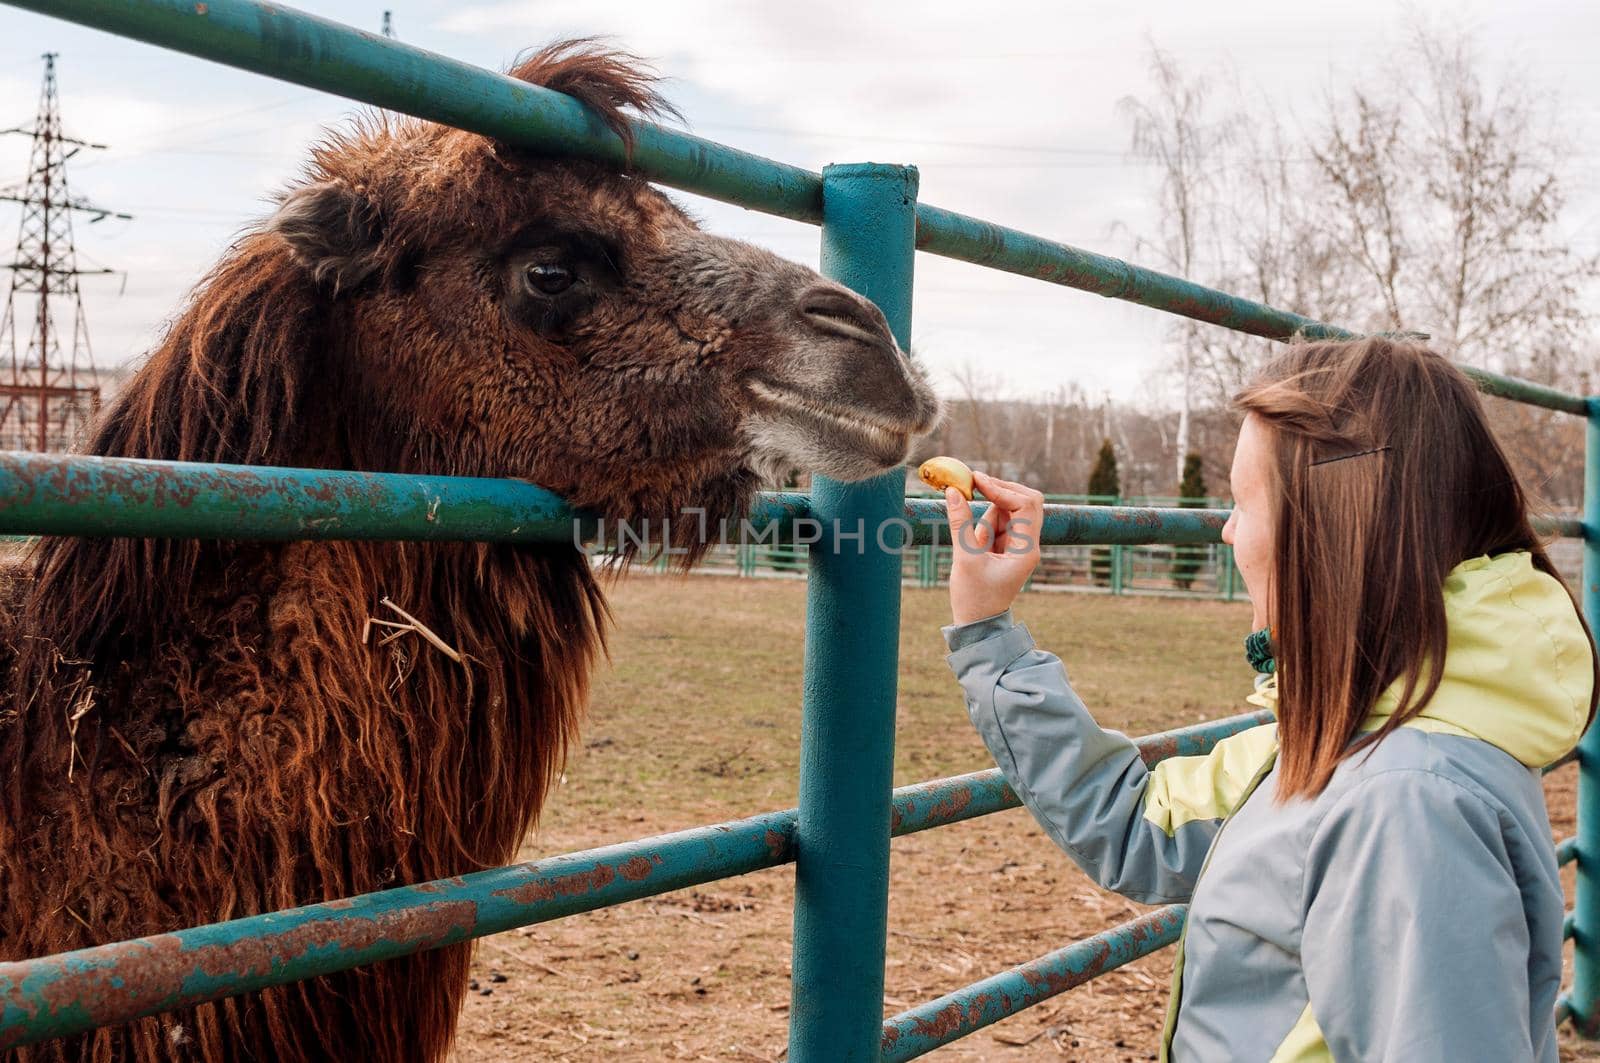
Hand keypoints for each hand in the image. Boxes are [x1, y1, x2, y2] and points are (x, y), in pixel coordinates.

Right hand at [945, 471, 1043, 625]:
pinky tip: (974, 541)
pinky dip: (984, 519)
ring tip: (973, 539)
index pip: (1024, 505)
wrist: (978, 624)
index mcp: (1026, 549)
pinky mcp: (1005, 545)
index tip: (975, 480)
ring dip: (988, 510)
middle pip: (1024, 501)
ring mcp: (1018, 544)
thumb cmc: (974, 598)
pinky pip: (998, 521)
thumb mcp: (964, 558)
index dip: (1001, 488)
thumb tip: (953, 491)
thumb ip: (960, 523)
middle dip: (999, 489)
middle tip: (972, 481)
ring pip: (1009, 509)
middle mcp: (1028, 544)